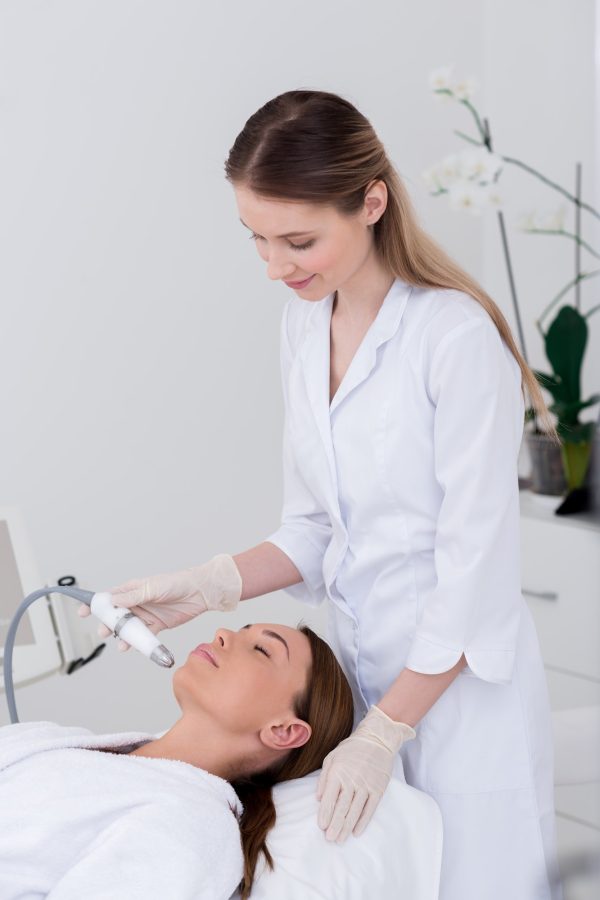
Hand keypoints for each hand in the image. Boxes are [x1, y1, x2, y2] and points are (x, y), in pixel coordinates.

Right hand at [77, 553, 241, 649]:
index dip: (95, 605)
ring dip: (123, 636)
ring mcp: (146, 615)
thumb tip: (113, 601)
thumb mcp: (153, 588)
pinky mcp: (157, 625)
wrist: (200, 592)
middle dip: (108, 625)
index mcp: (132, 589)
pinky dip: (138, 643)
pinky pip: (144, 636)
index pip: (109, 597)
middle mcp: (137, 602)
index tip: (82, 612)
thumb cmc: (176, 583)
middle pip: (116, 616)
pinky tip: (135, 647)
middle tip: (104, 632)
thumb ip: (133, 597)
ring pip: (129, 628)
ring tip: (122, 645)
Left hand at [315, 704, 415, 842]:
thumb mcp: (332, 757)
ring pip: (355, 811)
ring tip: (340, 839)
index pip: (329, 798)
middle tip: (329, 839)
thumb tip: (318, 798)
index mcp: (338, 772)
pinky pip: (370, 809)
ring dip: (346, 827)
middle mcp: (352, 780)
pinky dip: (363, 822)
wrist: (377, 739)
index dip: (325, 814)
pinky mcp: (378, 789)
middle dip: (334, 825)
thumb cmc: (351, 748)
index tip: (321, 826)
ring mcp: (366, 785)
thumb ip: (324, 778)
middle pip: (342, 808)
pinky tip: (356, 832)